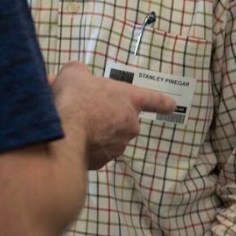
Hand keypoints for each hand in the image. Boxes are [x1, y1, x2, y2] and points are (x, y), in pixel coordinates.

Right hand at [50, 62, 175, 169]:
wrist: (64, 131)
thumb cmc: (76, 96)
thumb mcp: (75, 73)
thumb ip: (81, 73)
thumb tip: (78, 76)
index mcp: (130, 99)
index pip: (155, 100)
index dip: (163, 103)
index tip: (172, 106)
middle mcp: (130, 125)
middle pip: (124, 120)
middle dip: (107, 116)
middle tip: (85, 110)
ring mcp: (118, 146)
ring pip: (108, 137)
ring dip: (96, 132)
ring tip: (72, 125)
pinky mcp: (102, 162)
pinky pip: (95, 152)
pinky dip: (85, 147)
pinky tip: (69, 140)